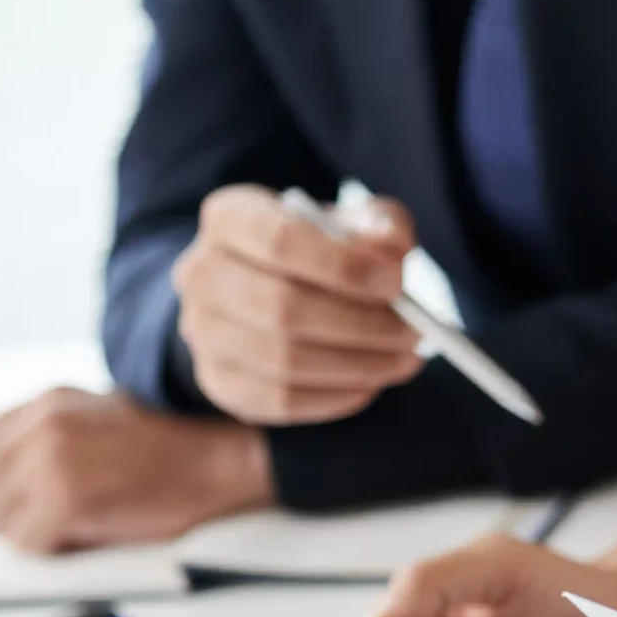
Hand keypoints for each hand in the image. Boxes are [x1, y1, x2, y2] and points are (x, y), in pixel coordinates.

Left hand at [0, 388, 270, 551]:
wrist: (226, 458)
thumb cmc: (181, 446)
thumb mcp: (106, 414)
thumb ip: (56, 432)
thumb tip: (17, 473)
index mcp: (48, 404)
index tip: (16, 499)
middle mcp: (42, 427)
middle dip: (10, 511)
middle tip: (49, 522)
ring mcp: (51, 461)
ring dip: (31, 533)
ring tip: (75, 528)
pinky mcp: (66, 499)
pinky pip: (29, 542)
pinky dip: (52, 550)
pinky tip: (86, 537)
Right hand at [171, 183, 423, 424]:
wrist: (271, 285)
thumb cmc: (322, 250)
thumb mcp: (356, 222)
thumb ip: (380, 226)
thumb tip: (392, 251)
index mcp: (230, 216)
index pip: (278, 240)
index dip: (342, 265)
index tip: (398, 282)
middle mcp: (201, 272)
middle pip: (280, 307)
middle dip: (361, 325)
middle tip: (415, 333)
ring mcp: (202, 331)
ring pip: (282, 360)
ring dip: (358, 365)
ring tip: (405, 359)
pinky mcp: (218, 380)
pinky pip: (280, 400)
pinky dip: (336, 396)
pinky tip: (371, 381)